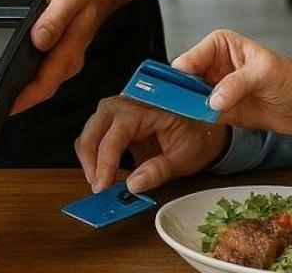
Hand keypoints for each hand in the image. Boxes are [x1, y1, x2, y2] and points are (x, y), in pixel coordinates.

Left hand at [10, 0, 119, 114]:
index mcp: (70, 49)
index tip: (5, 107)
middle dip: (18, 100)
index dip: (24, 100)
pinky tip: (13, 75)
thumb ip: (54, 20)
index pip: (45, 84)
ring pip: (41, 81)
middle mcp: (68, 58)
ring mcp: (65, 56)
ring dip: (22, 90)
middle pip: (42, 88)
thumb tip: (39, 40)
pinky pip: (42, 70)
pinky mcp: (60, 51)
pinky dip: (27, 76)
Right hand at [75, 95, 228, 194]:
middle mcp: (126, 103)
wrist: (203, 128)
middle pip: (94, 129)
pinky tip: (101, 173)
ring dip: (89, 158)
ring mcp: (118, 110)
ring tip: (99, 182)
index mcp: (145, 108)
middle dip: (90, 159)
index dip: (106, 161)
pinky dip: (93, 154)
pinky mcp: (114, 121)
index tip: (102, 185)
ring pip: (89, 132)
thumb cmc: (196, 138)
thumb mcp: (183, 157)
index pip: (116, 133)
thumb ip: (158, 170)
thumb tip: (133, 185)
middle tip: (97, 187)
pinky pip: (95, 136)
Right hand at [171, 29, 291, 135]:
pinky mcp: (221, 110)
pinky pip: (200, 113)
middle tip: (170, 101)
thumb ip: (236, 84)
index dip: (183, 69)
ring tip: (179, 112)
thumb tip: (212, 99)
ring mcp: (217, 88)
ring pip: (189, 95)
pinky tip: (192, 120)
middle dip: (178, 89)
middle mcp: (216, 64)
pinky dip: (195, 118)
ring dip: (184, 105)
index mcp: (222, 44)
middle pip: (186, 76)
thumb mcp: (265, 74)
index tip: (174, 84)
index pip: (193, 55)